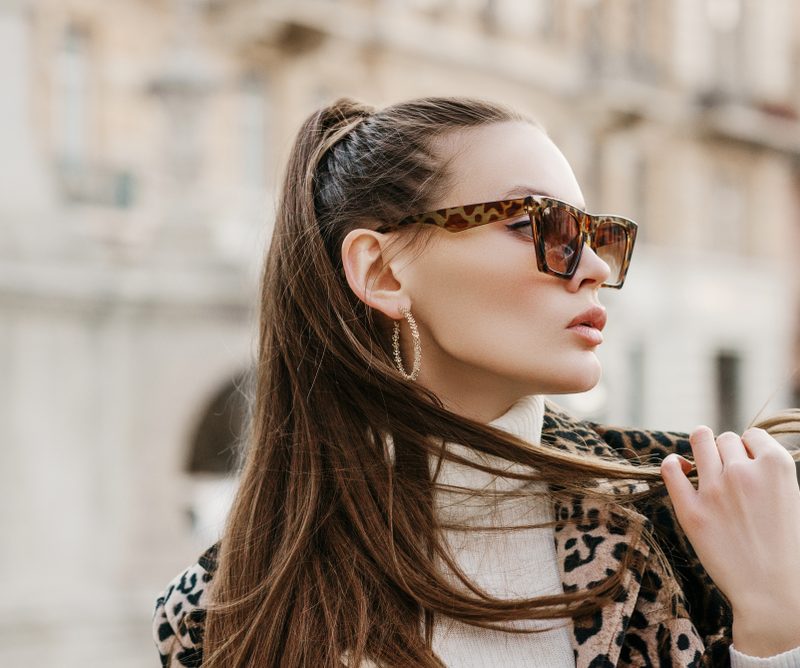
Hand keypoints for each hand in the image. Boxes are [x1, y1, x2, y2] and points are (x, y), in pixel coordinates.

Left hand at [659, 425, 799, 653]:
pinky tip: (679, 469)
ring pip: (699, 442)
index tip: (746, 463)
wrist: (773, 593)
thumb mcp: (792, 499)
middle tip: (727, 472)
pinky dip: (672, 464)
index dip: (747, 448)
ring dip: (699, 446)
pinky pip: (671, 469)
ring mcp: (715, 489)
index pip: (752, 435)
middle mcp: (744, 472)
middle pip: (724, 439)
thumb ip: (769, 472)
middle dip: (725, 451)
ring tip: (700, 461)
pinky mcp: (690, 510)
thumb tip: (743, 451)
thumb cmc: (787, 548)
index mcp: (776, 466)